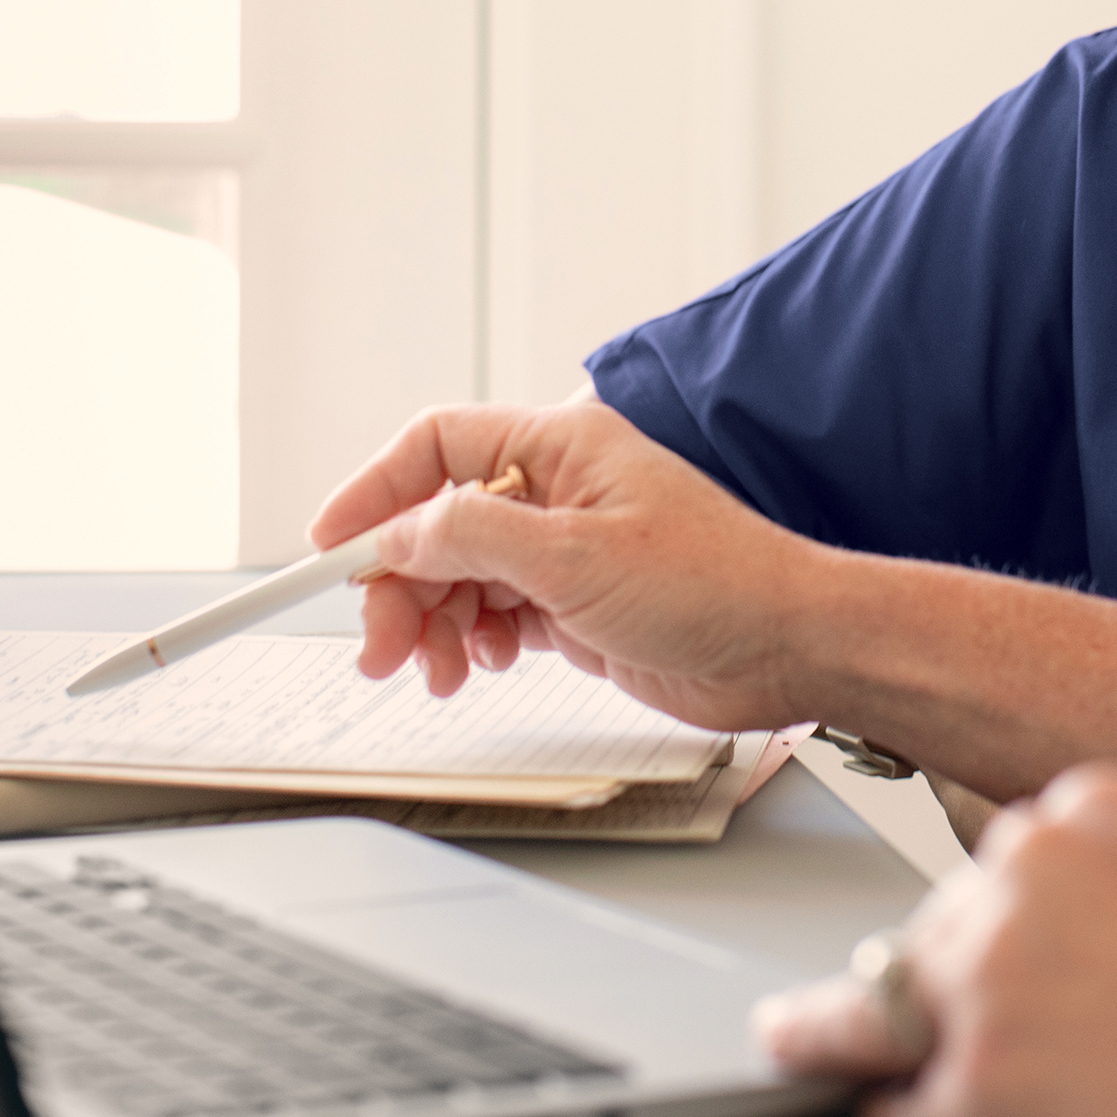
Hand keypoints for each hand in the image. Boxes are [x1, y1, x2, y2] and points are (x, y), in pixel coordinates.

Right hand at [307, 397, 826, 731]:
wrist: (786, 648)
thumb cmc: (714, 584)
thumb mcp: (575, 558)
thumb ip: (473, 537)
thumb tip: (399, 531)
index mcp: (559, 447)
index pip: (436, 446)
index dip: (375, 491)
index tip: (329, 547)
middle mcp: (558, 491)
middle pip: (438, 521)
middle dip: (400, 582)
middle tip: (383, 646)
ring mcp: (567, 548)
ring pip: (462, 574)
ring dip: (434, 621)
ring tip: (438, 671)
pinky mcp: (578, 604)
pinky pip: (496, 612)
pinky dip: (474, 640)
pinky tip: (483, 665)